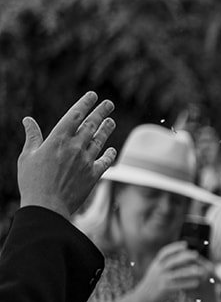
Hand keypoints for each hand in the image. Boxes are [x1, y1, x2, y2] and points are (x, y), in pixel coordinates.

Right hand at [16, 92, 116, 217]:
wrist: (48, 206)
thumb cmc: (32, 181)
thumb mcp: (27, 156)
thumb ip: (32, 137)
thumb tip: (28, 120)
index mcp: (57, 140)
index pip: (74, 116)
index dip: (84, 104)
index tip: (92, 95)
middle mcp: (75, 147)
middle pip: (91, 125)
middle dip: (101, 112)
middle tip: (109, 103)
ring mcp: (86, 161)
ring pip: (100, 141)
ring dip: (106, 129)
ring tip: (111, 121)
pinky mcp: (94, 175)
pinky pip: (105, 161)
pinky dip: (109, 154)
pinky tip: (112, 149)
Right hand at [134, 242, 209, 301]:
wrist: (143, 296)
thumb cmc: (152, 281)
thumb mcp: (155, 268)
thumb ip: (163, 261)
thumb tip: (175, 252)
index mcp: (156, 263)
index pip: (164, 252)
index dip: (175, 247)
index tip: (185, 244)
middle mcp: (158, 269)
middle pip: (172, 261)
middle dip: (185, 257)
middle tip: (196, 255)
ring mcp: (161, 279)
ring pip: (178, 274)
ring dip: (190, 271)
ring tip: (200, 270)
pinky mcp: (165, 288)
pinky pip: (179, 285)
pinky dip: (188, 284)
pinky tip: (196, 283)